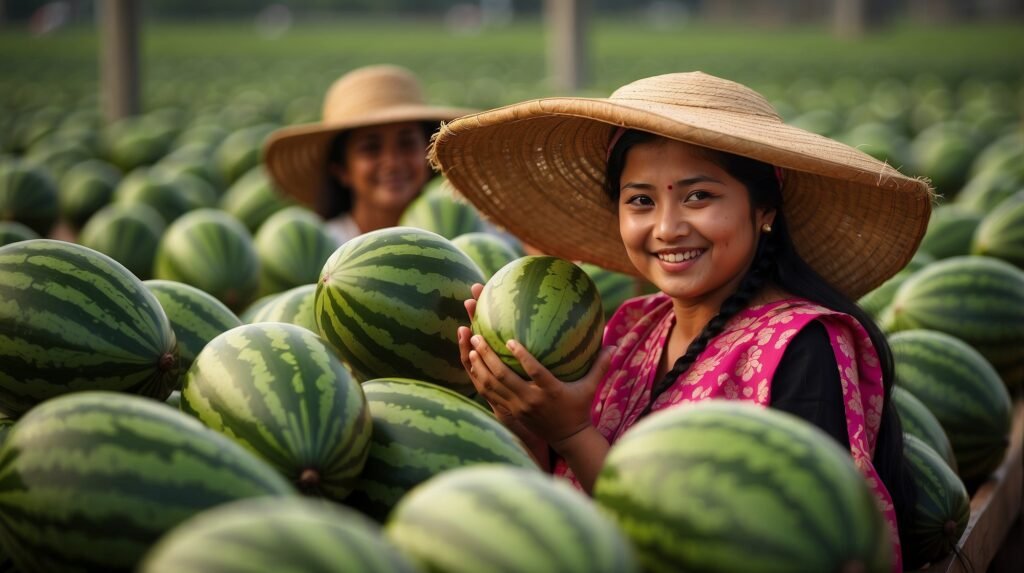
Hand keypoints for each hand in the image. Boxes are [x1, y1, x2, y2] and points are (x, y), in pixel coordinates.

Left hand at [458, 322, 614, 447]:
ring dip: (479, 366)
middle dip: (487, 356)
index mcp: (550, 391)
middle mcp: (531, 399)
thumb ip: (600, 366)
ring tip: (471, 345)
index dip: (521, 357)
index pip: (534, 372)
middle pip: (504, 377)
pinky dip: (480, 379)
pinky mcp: (510, 412)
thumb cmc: (579, 408)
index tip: (509, 341)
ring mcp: (518, 407)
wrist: (567, 437)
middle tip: (477, 335)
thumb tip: (613, 344)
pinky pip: (490, 394)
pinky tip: (472, 363)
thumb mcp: (591, 388)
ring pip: (492, 386)